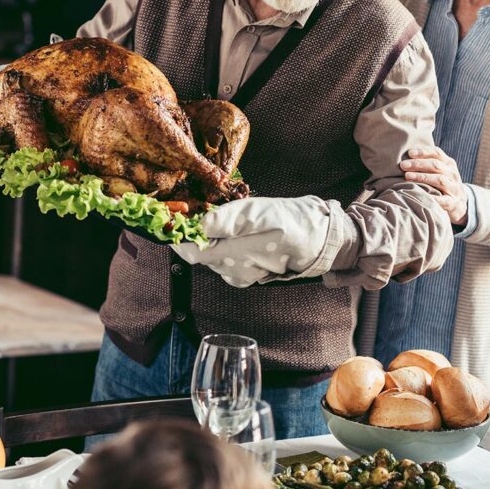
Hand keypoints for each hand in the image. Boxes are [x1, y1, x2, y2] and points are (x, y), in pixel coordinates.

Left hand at [172, 195, 330, 286]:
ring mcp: (240, 275)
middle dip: (196, 236)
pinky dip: (227, 247)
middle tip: (198, 213)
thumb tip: (200, 225)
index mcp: (230, 255)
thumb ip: (225, 220)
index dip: (178, 237)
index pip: (189, 252)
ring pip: (213, 257)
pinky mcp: (248, 274)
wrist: (315, 240)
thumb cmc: (287, 223)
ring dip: (213, 241)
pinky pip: (228, 261)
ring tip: (225, 222)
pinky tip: (240, 235)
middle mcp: (231, 270)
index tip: (174, 221)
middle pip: (199, 255)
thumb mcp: (256, 213)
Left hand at [401, 146, 467, 224]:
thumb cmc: (442, 183)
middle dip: (418, 164)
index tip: (409, 153)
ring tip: (407, 176)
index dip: (423, 152)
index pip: (437, 153)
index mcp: (449, 164)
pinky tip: (419, 194)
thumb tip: (407, 154)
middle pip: (436, 165)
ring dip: (422, 177)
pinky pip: (443, 200)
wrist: (459, 203)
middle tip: (403, 165)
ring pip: (439, 180)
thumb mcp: (440, 171)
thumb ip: (427, 162)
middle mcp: (453, 174)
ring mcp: (454, 188)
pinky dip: (432, 197)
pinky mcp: (453, 203)